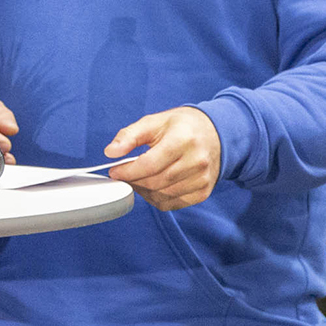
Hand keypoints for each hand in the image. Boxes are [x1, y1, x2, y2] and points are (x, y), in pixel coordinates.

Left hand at [104, 107, 220, 210]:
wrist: (215, 133)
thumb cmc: (182, 127)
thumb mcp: (154, 122)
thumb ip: (130, 135)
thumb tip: (110, 152)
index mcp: (183, 140)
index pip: (150, 165)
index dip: (128, 171)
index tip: (114, 171)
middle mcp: (197, 161)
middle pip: (155, 182)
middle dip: (133, 181)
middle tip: (123, 176)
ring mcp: (202, 179)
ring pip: (162, 196)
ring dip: (143, 191)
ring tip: (137, 179)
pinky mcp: (203, 192)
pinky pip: (172, 204)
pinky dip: (156, 199)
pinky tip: (152, 187)